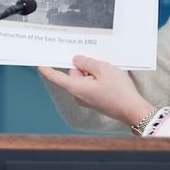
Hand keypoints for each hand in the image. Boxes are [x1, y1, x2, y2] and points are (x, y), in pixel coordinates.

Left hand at [38, 55, 153, 125]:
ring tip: (108, 74)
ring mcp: (86, 100)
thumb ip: (87, 63)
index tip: (37, 62)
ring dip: (92, 74)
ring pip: (82, 80)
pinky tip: (109, 80)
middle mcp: (77, 95)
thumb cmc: (119, 91)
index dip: (45, 68)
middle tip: (97, 63)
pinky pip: (90, 86)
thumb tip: (77, 60)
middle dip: (83, 67)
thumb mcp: (103, 69)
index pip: (55, 77)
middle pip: (72, 75)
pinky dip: (96, 80)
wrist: (132, 110)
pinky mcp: (93, 101)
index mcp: (76, 87)